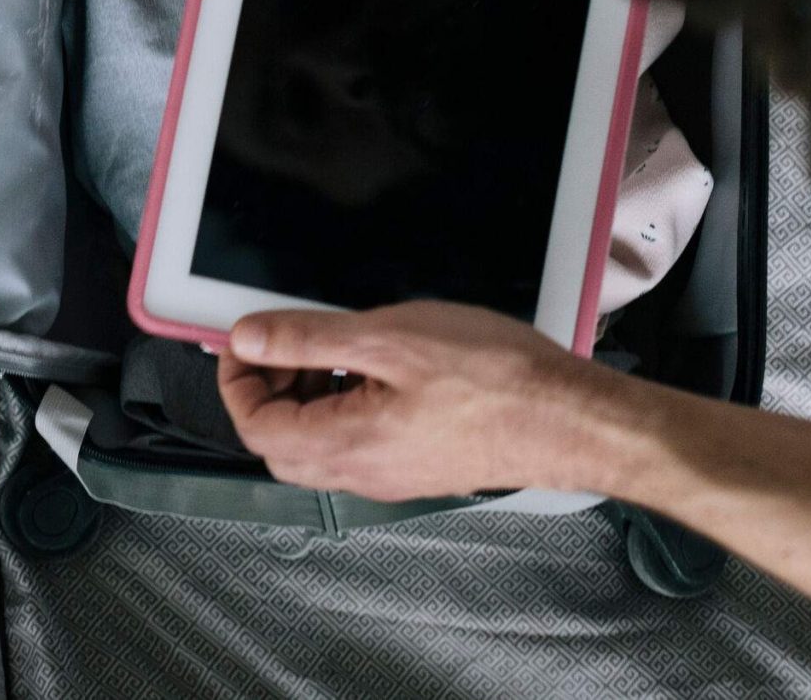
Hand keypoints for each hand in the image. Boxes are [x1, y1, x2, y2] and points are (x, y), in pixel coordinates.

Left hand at [218, 302, 638, 500]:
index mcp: (347, 446)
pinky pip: (357, 440)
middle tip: (284, 341)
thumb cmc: (495, 378)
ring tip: (330, 346)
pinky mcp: (417, 464)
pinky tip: (371, 365)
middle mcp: (363, 473)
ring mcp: (392, 473)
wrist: (573, 419)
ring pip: (318, 442)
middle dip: (269, 387)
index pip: (255, 427)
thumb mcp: (389, 340)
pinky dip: (343, 402)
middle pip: (280, 441)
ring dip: (306, 394)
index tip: (243, 337)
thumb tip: (246, 338)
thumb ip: (309, 340)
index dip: (237, 380)